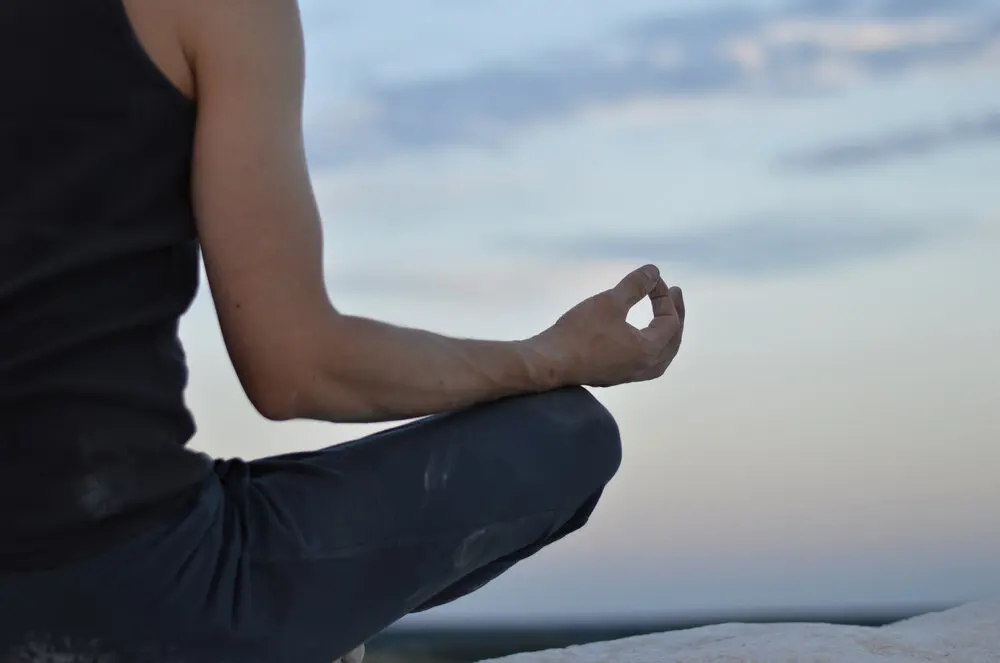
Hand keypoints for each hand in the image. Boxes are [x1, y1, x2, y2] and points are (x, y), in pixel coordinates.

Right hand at [533, 265, 685, 387]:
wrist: (549, 362)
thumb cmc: (579, 332)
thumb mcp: (610, 302)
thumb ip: (635, 285)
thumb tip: (654, 270)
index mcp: (649, 351)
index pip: (670, 321)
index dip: (665, 296)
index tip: (652, 279)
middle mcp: (645, 368)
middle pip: (672, 340)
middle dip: (675, 314)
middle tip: (673, 292)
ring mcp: (630, 375)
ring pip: (661, 356)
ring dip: (666, 334)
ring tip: (664, 317)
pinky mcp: (615, 376)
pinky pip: (646, 362)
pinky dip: (651, 345)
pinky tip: (640, 336)